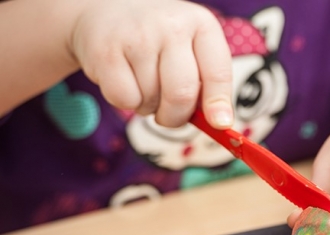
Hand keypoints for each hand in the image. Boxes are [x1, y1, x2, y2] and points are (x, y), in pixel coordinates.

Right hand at [69, 0, 232, 127]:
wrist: (106, 8)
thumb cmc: (159, 39)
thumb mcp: (190, 48)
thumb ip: (207, 82)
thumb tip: (219, 124)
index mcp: (202, 25)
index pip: (218, 72)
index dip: (218, 103)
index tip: (219, 124)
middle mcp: (172, 26)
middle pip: (182, 94)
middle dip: (176, 117)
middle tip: (169, 115)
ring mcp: (138, 36)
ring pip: (152, 100)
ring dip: (148, 106)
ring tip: (143, 83)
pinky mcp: (106, 51)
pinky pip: (124, 100)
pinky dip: (126, 102)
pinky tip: (125, 80)